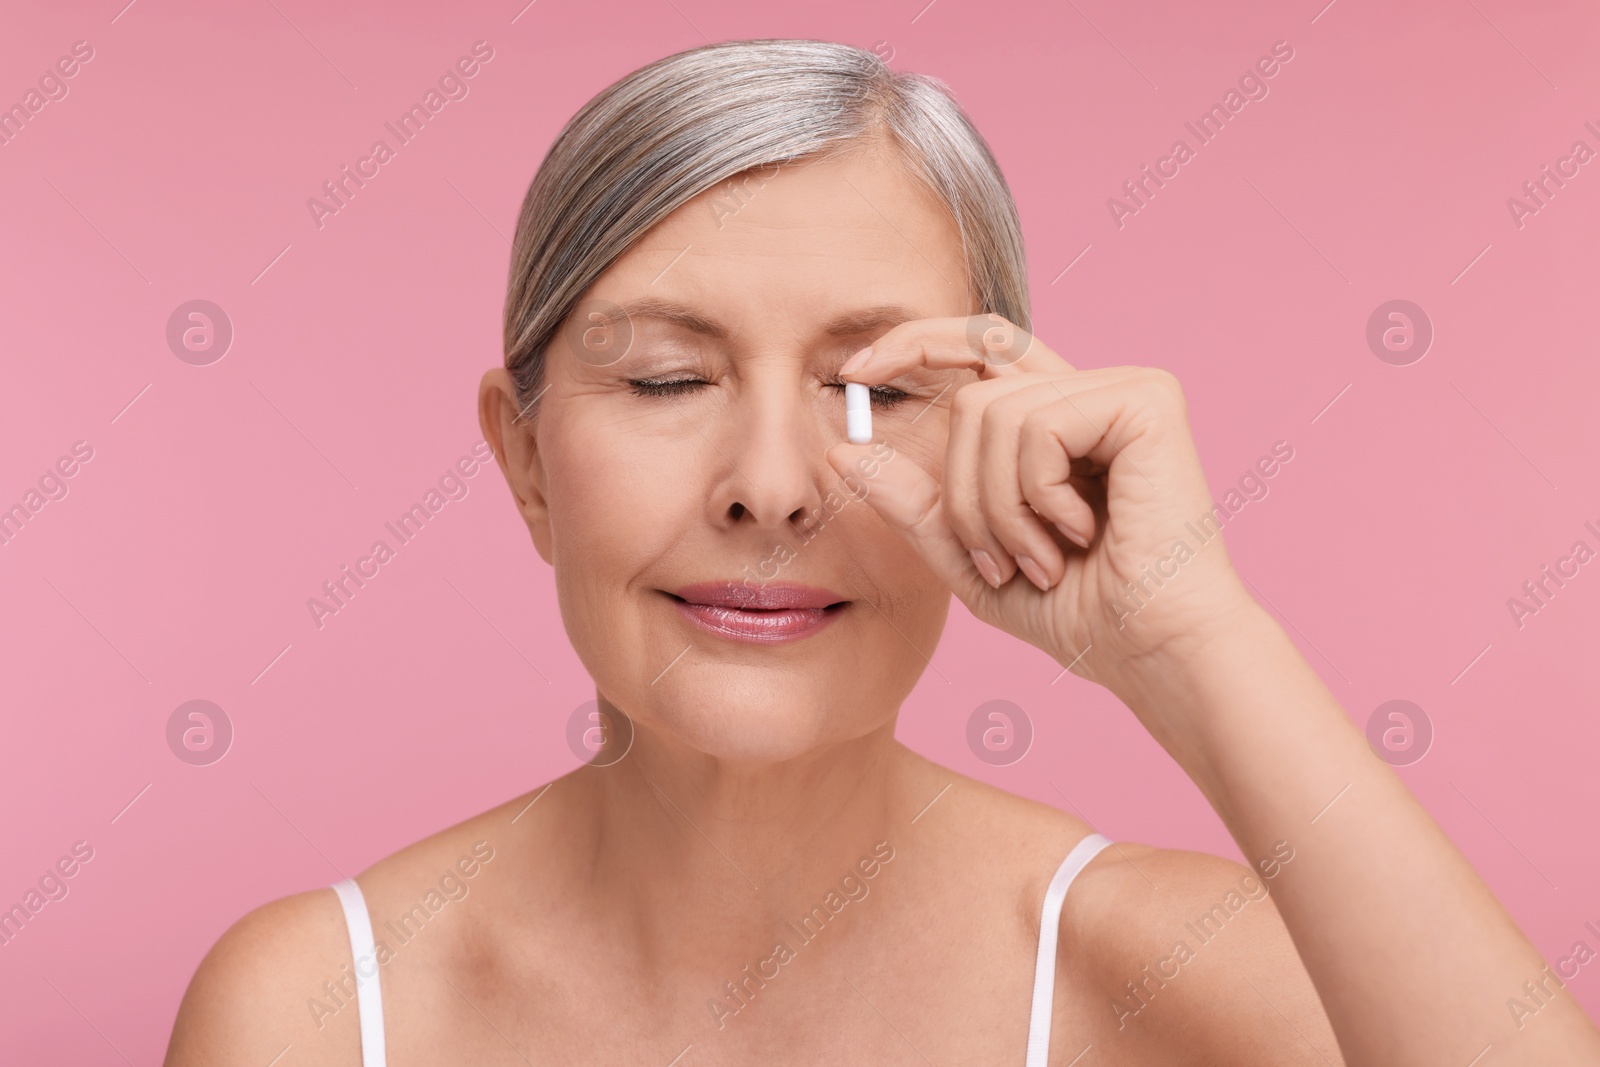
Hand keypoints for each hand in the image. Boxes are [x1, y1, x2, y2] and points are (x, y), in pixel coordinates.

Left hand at [826, 314, 1256, 694]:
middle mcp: (1093, 391)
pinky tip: (1081, 532)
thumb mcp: (970, 557)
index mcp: (1059, 418)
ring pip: (990, 413)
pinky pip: (1035, 425)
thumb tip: (842, 448)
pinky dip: (1036, 494)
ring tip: (1042, 558)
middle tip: (997, 560)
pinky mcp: (1145, 400)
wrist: (1149, 649)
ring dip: (998, 507)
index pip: (980, 346)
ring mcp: (1123, 389)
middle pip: (971, 389)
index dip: (916, 343)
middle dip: (961, 490)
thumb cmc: (1078, 612)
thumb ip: (912, 503)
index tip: (854, 372)